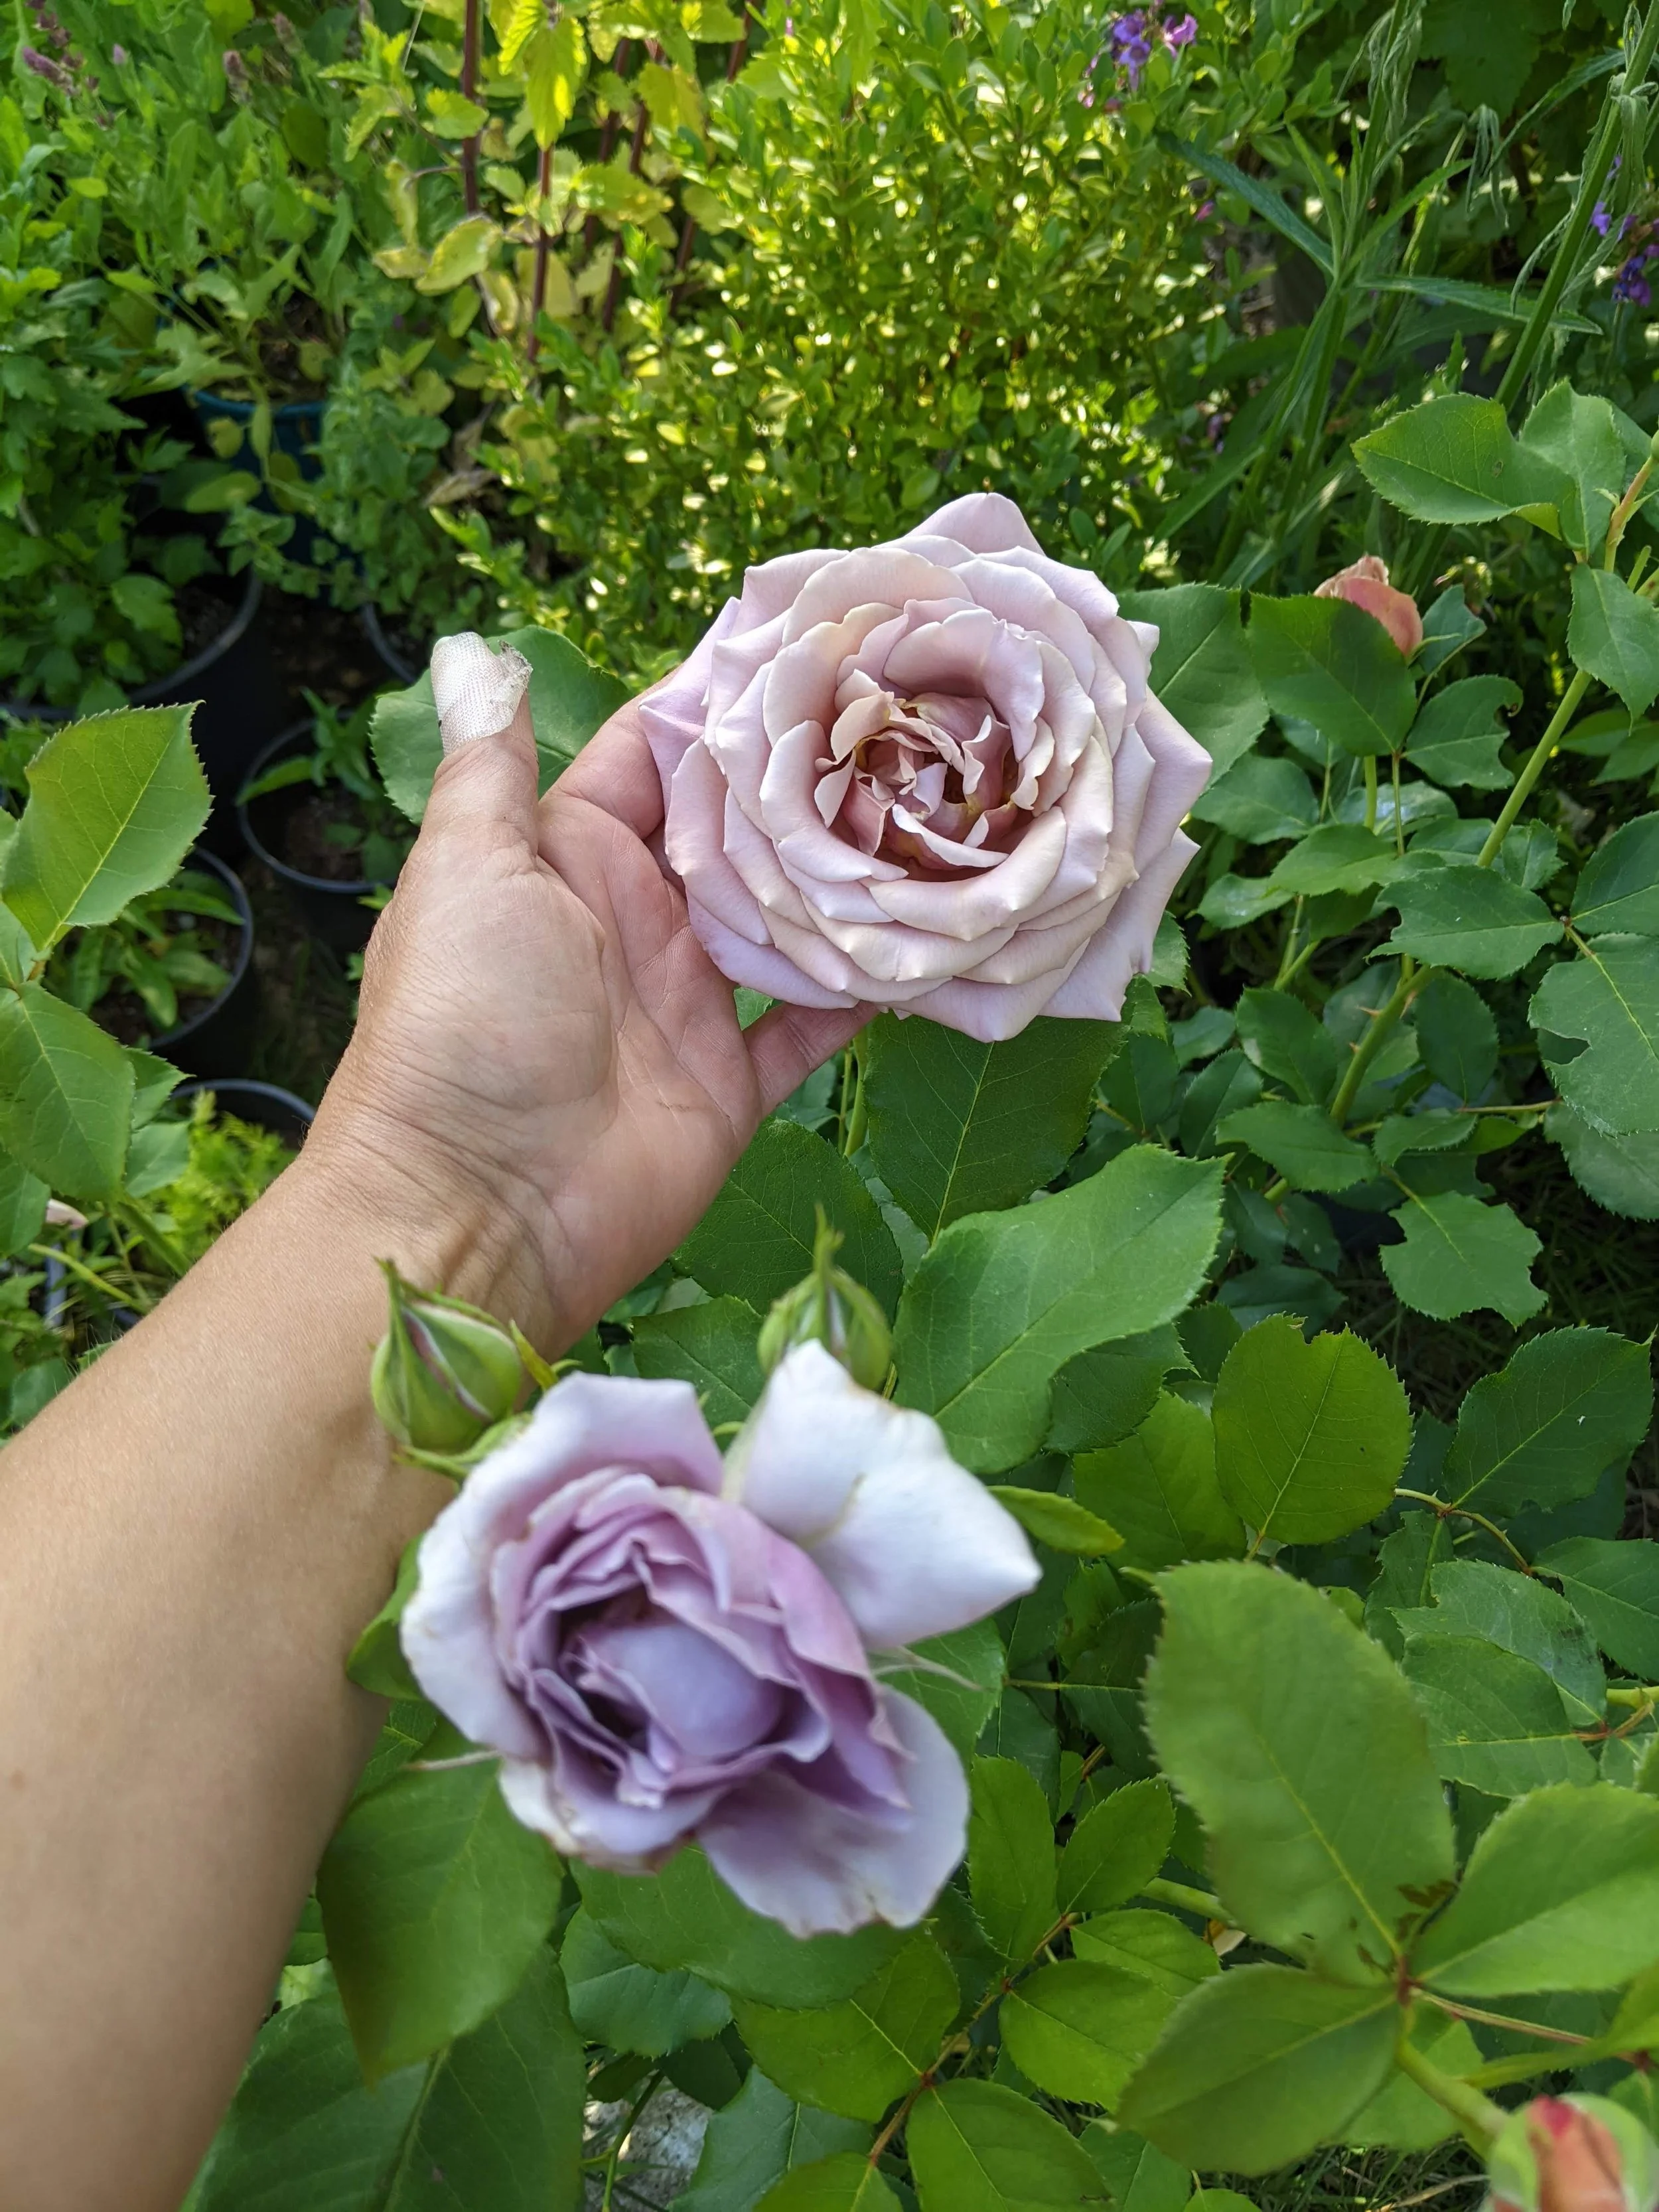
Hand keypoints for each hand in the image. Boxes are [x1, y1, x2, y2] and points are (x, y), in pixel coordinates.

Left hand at [313, 686, 867, 1350]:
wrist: (478, 1205)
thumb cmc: (461, 1021)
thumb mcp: (465, 869)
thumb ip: (494, 770)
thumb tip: (486, 663)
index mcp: (568, 854)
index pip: (655, 754)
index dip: (720, 700)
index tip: (804, 643)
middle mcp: (635, 917)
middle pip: (735, 831)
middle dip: (803, 781)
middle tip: (902, 717)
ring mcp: (686, 1002)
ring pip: (785, 920)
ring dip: (844, 877)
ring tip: (933, 809)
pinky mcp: (730, 1083)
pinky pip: (810, 1026)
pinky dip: (860, 992)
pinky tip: (926, 941)